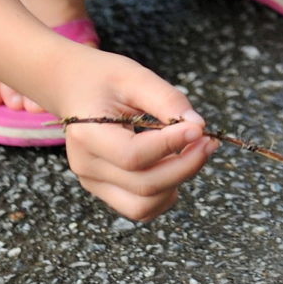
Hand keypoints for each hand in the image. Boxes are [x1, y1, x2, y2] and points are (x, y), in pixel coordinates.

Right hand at [55, 52, 217, 221]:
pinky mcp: (105, 189)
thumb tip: (198, 127)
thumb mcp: (134, 76)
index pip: (133, 156)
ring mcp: (93, 182)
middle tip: (209, 141)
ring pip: (143, 205)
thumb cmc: (103, 79)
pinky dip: (165, 193)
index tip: (199, 129)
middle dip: (186, 166)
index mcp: (87, 135)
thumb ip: (167, 100)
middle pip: (144, 185)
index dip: (171, 146)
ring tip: (193, 152)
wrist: (74, 87)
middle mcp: (86, 166)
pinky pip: (140, 207)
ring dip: (178, 182)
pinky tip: (176, 165)